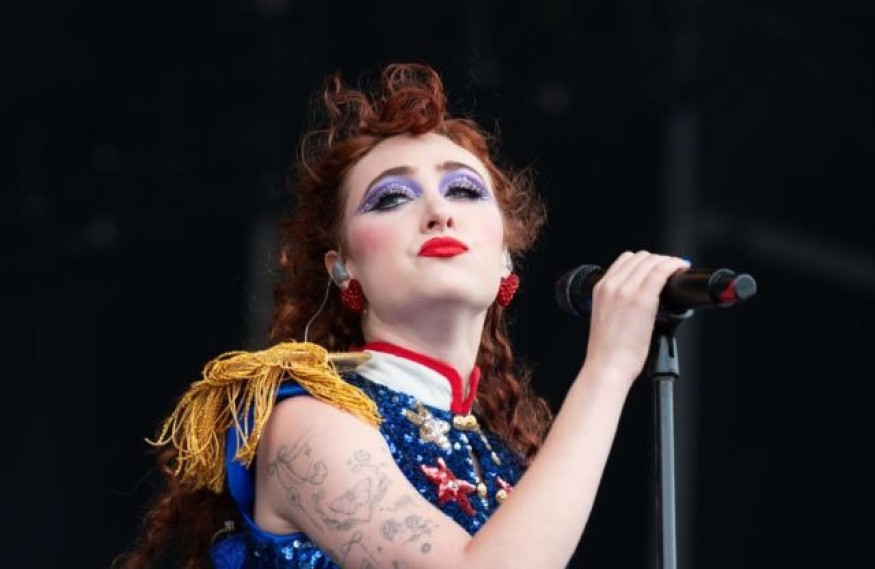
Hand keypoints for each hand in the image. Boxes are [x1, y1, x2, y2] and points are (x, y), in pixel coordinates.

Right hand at [581, 251, 689, 387]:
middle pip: (640, 257)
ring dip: (668, 261)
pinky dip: (674, 265)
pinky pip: (661, 271)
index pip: (625, 260)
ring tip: (678, 269)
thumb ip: (619, 302)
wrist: (607, 365)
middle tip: (671, 270)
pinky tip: (681, 268)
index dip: (645, 261)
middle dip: (658, 260)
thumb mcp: (606, 317)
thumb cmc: (609, 349)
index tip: (657, 268)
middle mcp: (611, 285)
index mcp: (599, 288)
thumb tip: (643, 299)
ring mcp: (626, 290)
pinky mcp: (642, 299)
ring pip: (651, 261)